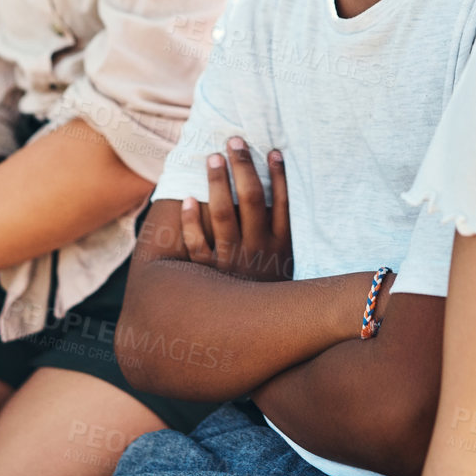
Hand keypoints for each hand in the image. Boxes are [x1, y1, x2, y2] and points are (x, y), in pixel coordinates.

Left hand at [181, 137, 291, 281]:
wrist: (255, 335)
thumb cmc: (267, 293)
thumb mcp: (288, 268)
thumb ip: (288, 239)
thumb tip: (288, 202)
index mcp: (281, 247)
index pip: (282, 203)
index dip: (279, 175)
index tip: (273, 150)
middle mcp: (257, 250)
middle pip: (251, 200)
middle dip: (243, 167)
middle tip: (235, 140)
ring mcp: (232, 260)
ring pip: (223, 215)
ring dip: (218, 183)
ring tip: (213, 157)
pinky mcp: (207, 273)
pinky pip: (197, 244)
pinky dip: (191, 222)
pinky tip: (187, 199)